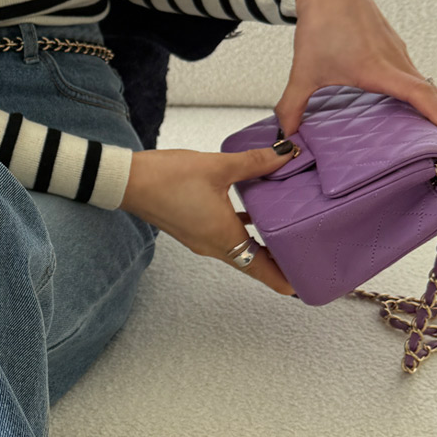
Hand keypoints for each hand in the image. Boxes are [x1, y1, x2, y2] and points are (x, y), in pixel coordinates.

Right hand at [124, 143, 293, 295]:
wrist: (130, 182)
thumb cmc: (169, 178)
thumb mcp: (218, 166)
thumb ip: (255, 161)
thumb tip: (286, 153)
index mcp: (224, 238)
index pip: (262, 271)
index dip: (286, 280)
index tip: (306, 283)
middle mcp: (214, 246)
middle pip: (254, 263)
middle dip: (278, 262)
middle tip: (305, 255)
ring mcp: (202, 240)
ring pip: (240, 250)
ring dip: (260, 246)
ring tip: (285, 233)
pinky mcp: (194, 229)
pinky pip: (225, 236)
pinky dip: (242, 230)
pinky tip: (251, 211)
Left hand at [275, 0, 436, 145]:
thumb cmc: (320, 24)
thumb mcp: (304, 69)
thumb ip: (293, 105)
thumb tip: (284, 135)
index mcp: (378, 68)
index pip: (419, 93)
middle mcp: (394, 59)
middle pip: (430, 90)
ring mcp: (397, 49)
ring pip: (423, 79)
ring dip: (430, 102)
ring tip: (427, 128)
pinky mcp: (393, 43)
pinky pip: (413, 70)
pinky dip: (418, 88)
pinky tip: (404, 101)